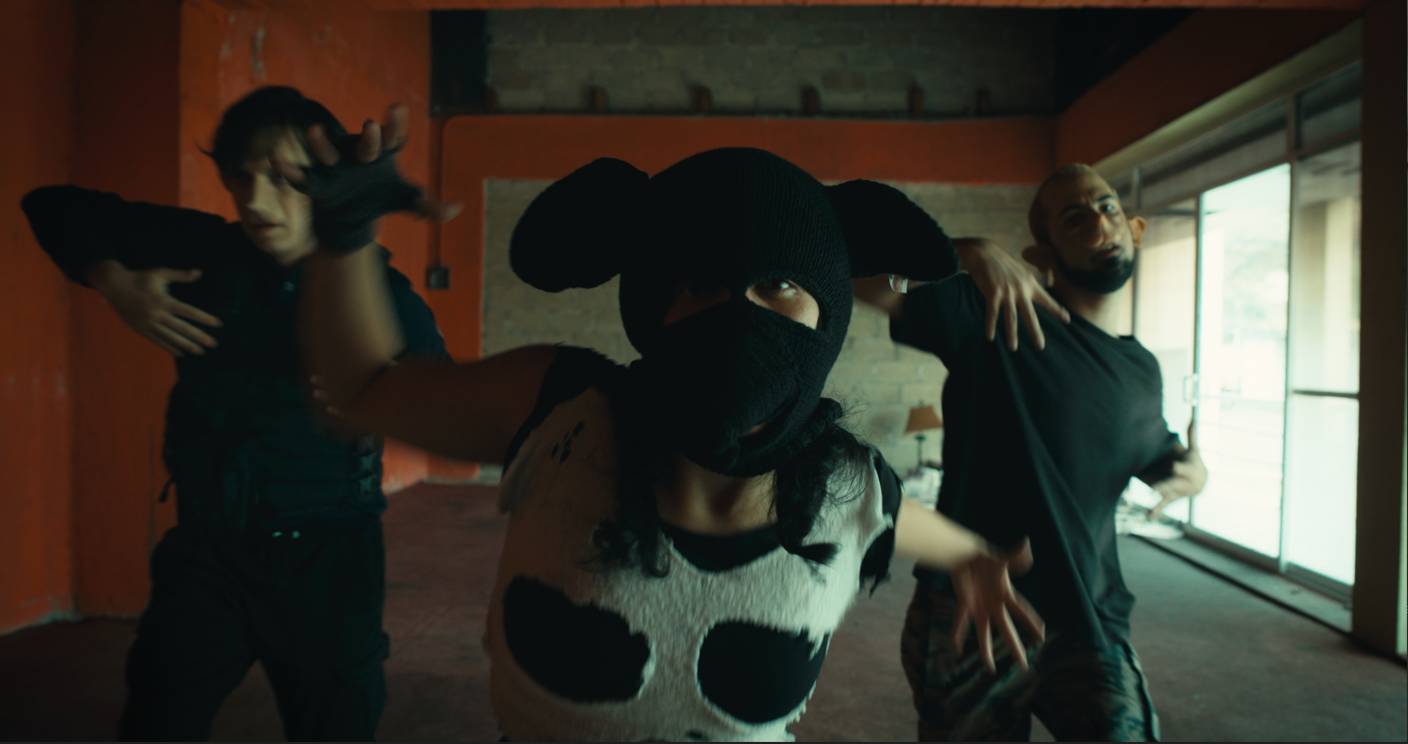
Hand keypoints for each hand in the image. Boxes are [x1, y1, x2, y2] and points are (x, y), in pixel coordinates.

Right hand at [87, 261, 221, 356]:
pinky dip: (169, 347)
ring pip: (170, 338)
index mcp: (162, 301)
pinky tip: (180, 353)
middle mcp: (156, 314)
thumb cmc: (139, 278)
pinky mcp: (139, 329)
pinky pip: (157, 340)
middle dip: (199, 337)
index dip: (204, 318)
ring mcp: (147, 324)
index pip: (188, 311)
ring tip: (200, 351)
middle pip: (181, 328)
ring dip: (186, 345)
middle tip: (213, 344)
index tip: (217, 324)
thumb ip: (180, 275)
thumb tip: (198, 273)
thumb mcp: (159, 273)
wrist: (112, 285)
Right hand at [273, 103, 461, 253]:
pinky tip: (276, 161)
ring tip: (313, 129)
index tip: (397, 108)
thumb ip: (430, 207)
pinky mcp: (318, 185)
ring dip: (320, 143)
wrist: (353, 215)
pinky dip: (289, 170)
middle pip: (365, 145)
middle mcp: (358, 155)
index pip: (393, 138)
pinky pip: (302, 178)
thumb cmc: (382, 197)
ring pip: (327, 153)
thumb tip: (457, 209)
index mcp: (383, 155)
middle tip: (371, 126)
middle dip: (368, 139)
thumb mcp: (407, 202)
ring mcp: (336, 168)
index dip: (395, 125)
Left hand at [950, 538, 1043, 672]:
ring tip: (990, 669)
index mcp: (1005, 595)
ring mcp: (980, 607)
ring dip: (986, 650)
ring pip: (984, 633)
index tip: (1042, 636)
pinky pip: (961, 621)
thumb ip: (1014, 556)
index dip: (1032, 622)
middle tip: (1024, 666)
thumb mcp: (1001, 559)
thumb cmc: (986, 558)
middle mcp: (994, 605)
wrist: (967, 556)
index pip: (1022, 611)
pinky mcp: (965, 604)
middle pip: (1006, 630)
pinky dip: (958, 634)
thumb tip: (1026, 545)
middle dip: (1015, 647)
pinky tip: (956, 648)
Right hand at [955, 239, 1069, 350]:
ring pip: (1011, 318)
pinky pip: (992, 313)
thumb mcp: (1020, 270)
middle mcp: (1021, 289)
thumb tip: (1032, 291)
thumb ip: (1026, 282)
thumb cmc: (1001, 263)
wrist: (984, 253)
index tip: (1067, 319)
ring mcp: (1007, 292)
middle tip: (1040, 346)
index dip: (1057, 310)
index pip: (1046, 299)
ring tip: (1013, 348)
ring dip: (1012, 334)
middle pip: (1030, 315)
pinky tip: (990, 337)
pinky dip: (990, 326)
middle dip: (1035, 331)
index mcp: (1029, 283)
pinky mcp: (992, 294)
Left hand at [1151, 418, 1206, 518]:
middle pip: (1174, 485)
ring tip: (1149, 502)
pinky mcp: (1170, 498)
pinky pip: (1163, 505)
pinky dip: (1156, 511)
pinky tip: (1148, 516)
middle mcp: (1184, 484)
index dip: (1180, 468)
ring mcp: (1177, 493)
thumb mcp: (1194, 450)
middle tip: (1155, 487)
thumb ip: (1192, 434)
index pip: (1185, 469)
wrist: (1201, 482)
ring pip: (1167, 495)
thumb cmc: (1195, 462)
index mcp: (1190, 471)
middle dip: (1166, 486)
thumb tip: (1193, 414)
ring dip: (1159, 498)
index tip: (1174, 467)